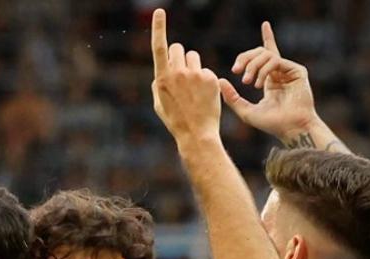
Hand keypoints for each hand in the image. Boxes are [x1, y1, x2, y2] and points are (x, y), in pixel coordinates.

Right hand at [149, 9, 221, 147]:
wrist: (196, 134)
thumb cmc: (175, 120)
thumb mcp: (159, 103)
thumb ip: (159, 82)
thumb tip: (162, 69)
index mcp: (162, 78)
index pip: (159, 47)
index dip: (159, 28)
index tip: (160, 11)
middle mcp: (178, 73)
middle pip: (178, 48)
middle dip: (178, 56)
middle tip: (181, 73)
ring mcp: (195, 75)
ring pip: (193, 58)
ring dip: (192, 67)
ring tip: (193, 89)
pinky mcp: (210, 79)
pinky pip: (206, 70)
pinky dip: (205, 80)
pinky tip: (204, 95)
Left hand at [219, 21, 317, 137]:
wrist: (290, 129)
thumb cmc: (271, 124)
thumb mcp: (245, 111)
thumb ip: (232, 97)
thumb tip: (220, 80)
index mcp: (271, 79)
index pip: (268, 54)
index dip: (268, 37)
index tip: (265, 24)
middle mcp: (281, 73)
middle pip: (261, 52)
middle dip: (245, 58)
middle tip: (236, 70)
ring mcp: (289, 71)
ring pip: (266, 54)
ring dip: (253, 66)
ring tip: (248, 82)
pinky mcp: (297, 71)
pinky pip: (275, 60)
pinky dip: (264, 70)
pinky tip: (260, 84)